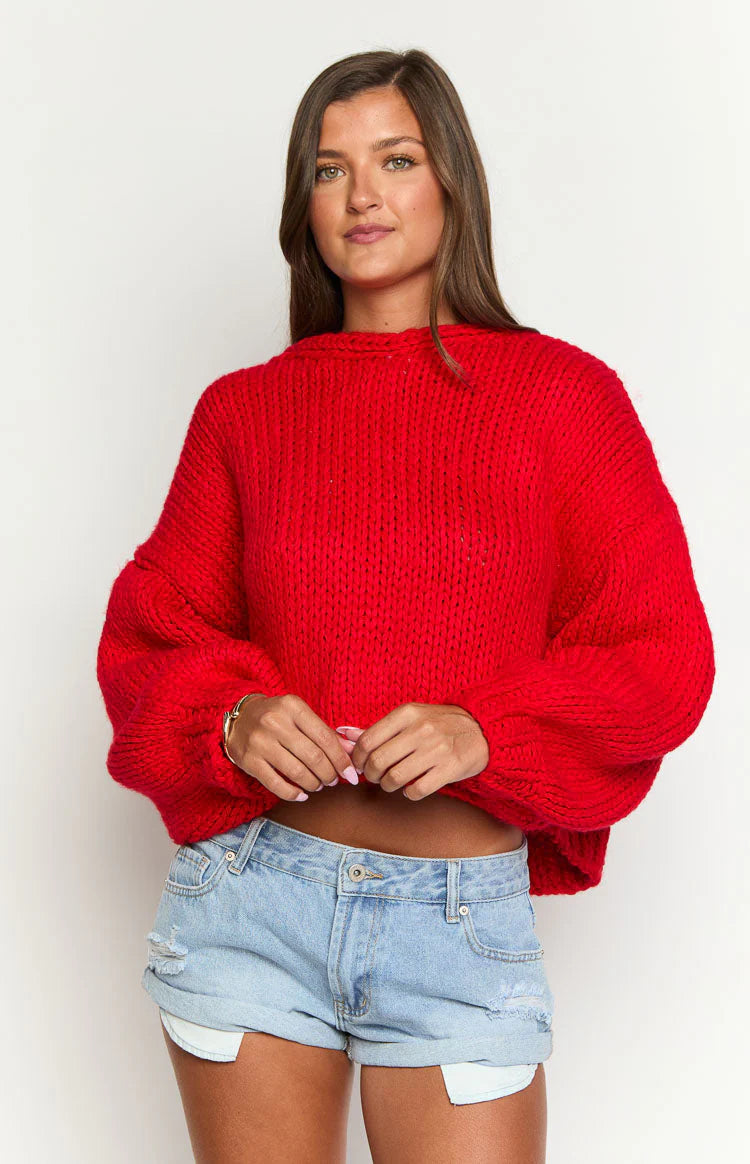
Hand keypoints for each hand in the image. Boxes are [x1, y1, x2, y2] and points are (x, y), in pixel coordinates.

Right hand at [225, 694, 359, 800]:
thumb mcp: (300, 716)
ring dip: (314, 784)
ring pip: (297, 772)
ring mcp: (260, 741)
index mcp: (292, 706)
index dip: (341, 759)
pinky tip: (302, 795)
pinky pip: (276, 784)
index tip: (351, 774)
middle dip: (329, 774)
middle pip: (313, 756)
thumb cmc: (277, 717)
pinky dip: (293, 794)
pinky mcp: (249, 760)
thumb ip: (325, 732)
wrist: (239, 718)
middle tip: (333, 780)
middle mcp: (275, 722)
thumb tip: (351, 751)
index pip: (325, 737)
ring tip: (318, 785)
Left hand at [342, 702, 489, 800]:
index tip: (360, 765)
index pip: (367, 741)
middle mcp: (421, 729)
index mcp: (407, 713)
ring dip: (387, 786)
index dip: (357, 759)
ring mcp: (437, 749)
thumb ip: (378, 728)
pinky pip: (417, 790)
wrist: (481, 729)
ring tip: (391, 783)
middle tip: (374, 777)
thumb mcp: (410, 717)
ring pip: (394, 778)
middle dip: (370, 775)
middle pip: (377, 762)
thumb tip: (344, 734)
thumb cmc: (439, 724)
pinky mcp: (450, 768)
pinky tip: (411, 789)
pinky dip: (408, 794)